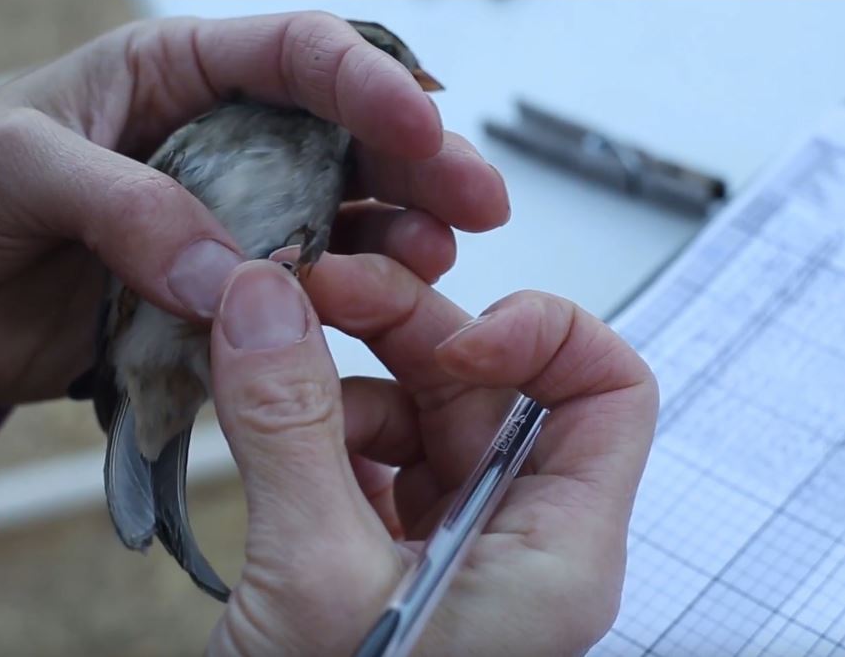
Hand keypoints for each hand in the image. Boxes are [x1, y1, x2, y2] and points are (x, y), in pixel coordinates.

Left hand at [0, 12, 508, 419]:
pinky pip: (275, 310)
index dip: (368, 85)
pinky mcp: (194, 308)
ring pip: (325, 227)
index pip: (294, 56)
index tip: (422, 125)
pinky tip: (357, 322)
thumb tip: (229, 276)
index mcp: (168, 78)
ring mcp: (207, 232)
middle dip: (415, 166)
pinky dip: (320, 318)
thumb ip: (126, 207)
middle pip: (338, 143)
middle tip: (470, 203)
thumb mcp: (12, 165)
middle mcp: (204, 151)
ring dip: (384, 244)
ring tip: (425, 266)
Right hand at [206, 254, 657, 654]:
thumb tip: (267, 305)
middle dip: (399, 325)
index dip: (541, 332)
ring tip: (266, 370)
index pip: (607, 391)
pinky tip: (267, 432)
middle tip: (310, 292)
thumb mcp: (310, 580)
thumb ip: (288, 428)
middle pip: (485, 381)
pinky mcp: (378, 545)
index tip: (452, 331)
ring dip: (337, 376)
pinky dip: (310, 423)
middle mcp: (510, 536)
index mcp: (553, 552)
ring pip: (413, 406)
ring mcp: (442, 539)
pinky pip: (359, 447)